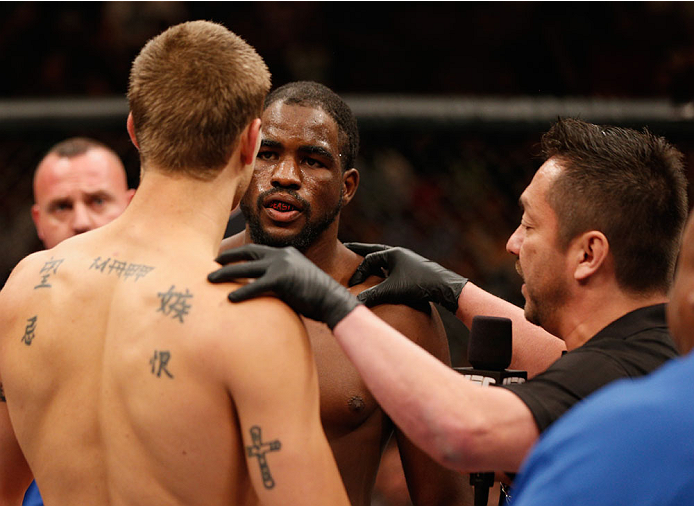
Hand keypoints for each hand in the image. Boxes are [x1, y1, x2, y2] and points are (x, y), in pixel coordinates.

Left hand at [208, 244, 360, 329]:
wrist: (333, 301)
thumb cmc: (316, 297)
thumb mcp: (297, 281)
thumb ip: (280, 280)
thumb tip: (264, 289)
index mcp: (285, 253)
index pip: (256, 250)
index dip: (238, 254)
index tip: (223, 259)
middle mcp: (282, 255)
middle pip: (247, 254)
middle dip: (227, 259)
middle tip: (211, 265)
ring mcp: (281, 265)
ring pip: (245, 269)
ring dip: (225, 274)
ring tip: (209, 280)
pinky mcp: (282, 280)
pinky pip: (255, 286)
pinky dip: (241, 292)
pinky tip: (229, 299)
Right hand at [345, 243, 467, 312]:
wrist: (444, 286)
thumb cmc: (418, 285)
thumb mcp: (391, 291)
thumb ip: (372, 295)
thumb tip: (354, 302)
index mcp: (392, 253)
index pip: (368, 259)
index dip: (358, 271)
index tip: (351, 284)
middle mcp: (399, 253)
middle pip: (375, 250)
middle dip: (361, 250)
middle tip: (348, 247)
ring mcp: (408, 260)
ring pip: (385, 258)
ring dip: (373, 259)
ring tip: (362, 260)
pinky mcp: (414, 269)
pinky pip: (394, 265)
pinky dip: (384, 267)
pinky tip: (383, 275)